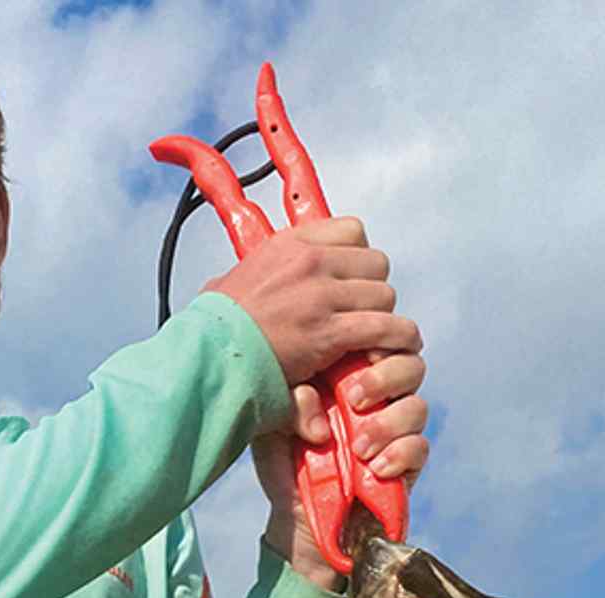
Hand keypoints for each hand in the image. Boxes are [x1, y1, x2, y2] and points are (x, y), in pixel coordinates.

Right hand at [206, 217, 419, 409]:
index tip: (352, 281)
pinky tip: (391, 352)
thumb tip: (220, 286)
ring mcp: (321, 294)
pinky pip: (384, 327)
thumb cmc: (212, 333)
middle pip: (376, 262)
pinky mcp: (330, 331)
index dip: (358, 259)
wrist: (209, 360)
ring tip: (375, 341)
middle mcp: (309, 261)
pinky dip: (395, 340)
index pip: (352, 230)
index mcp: (288, 244)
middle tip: (363, 317)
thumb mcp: (223, 287)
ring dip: (383, 319)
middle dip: (373, 291)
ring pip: (384, 294)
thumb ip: (241, 280)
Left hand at [254, 347, 429, 574]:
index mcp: (350, 377)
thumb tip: (309, 392)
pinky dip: (400, 453)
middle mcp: (379, 399)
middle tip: (352, 398)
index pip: (378, 342)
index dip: (376, 338)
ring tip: (358, 447)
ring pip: (418, 405)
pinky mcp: (407, 465)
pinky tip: (374, 467)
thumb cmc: (285, 466)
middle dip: (386, 375)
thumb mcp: (273, 429)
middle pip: (410, 363)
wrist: (299, 521)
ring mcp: (396, 431)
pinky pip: (420, 447)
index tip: (354, 352)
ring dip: (389, 421)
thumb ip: (286, 402)